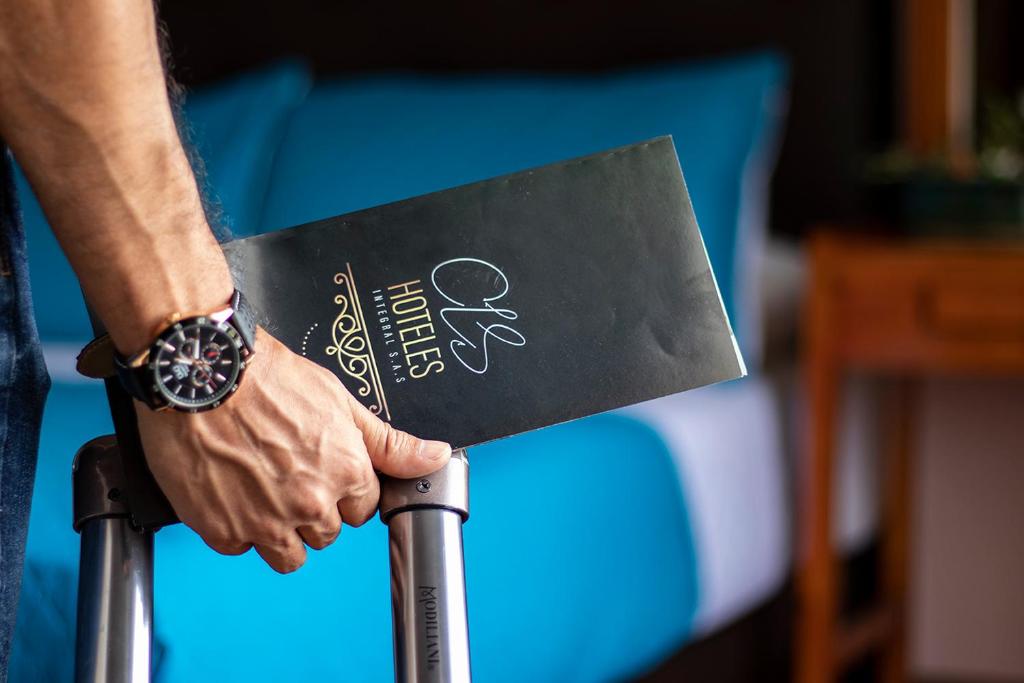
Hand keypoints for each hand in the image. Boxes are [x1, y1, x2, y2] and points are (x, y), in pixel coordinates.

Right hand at [135, 330, 450, 572]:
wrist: (203, 371)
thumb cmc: (267, 377)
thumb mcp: (341, 402)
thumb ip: (389, 443)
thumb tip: (436, 457)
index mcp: (346, 473)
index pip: (363, 508)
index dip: (344, 488)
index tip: (322, 469)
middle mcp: (310, 504)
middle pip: (327, 533)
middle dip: (314, 509)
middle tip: (287, 471)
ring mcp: (265, 521)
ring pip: (289, 555)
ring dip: (280, 530)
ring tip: (262, 488)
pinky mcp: (222, 529)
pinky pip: (239, 546)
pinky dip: (235, 525)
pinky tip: (231, 488)